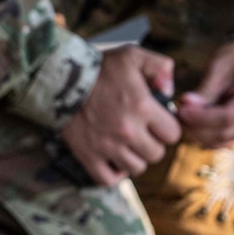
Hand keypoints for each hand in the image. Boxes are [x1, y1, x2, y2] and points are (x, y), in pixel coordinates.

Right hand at [60, 45, 181, 185]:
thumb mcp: (132, 56)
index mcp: (142, 107)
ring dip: (135, 158)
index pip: (173, 134)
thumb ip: (160, 67)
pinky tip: (114, 160)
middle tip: (142, 132)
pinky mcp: (88, 155)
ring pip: (137, 168)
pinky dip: (114, 174)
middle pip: (156, 154)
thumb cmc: (98, 67)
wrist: (60, 80)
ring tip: (127, 145)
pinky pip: (109, 178)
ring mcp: (107, 146)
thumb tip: (170, 90)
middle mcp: (127, 130)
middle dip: (152, 143)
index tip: (158, 122)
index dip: (167, 128)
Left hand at [177, 41, 233, 147]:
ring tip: (183, 116)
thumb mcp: (222, 65)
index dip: (200, 117)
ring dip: (198, 133)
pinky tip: (193, 121)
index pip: (227, 117)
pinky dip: (205, 134)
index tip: (180, 110)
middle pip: (223, 134)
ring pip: (221, 142)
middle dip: (196, 127)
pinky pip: (224, 141)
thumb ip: (206, 89)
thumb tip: (185, 106)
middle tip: (177, 113)